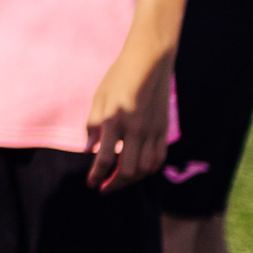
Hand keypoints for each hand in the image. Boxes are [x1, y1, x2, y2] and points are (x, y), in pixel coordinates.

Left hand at [86, 43, 173, 188]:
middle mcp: (135, 129)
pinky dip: (148, 170)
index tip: (91, 184)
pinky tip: (138, 172)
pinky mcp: (164, 130)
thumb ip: (93, 125)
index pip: (105, 158)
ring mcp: (153, 131)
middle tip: (104, 187)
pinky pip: (159, 158)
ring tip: (119, 181)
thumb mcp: (98, 98)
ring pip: (146, 169)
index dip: (97, 175)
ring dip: (132, 180)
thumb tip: (87, 150)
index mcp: (114, 120)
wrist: (149, 64)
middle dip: (114, 183)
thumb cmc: (118, 79)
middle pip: (127, 170)